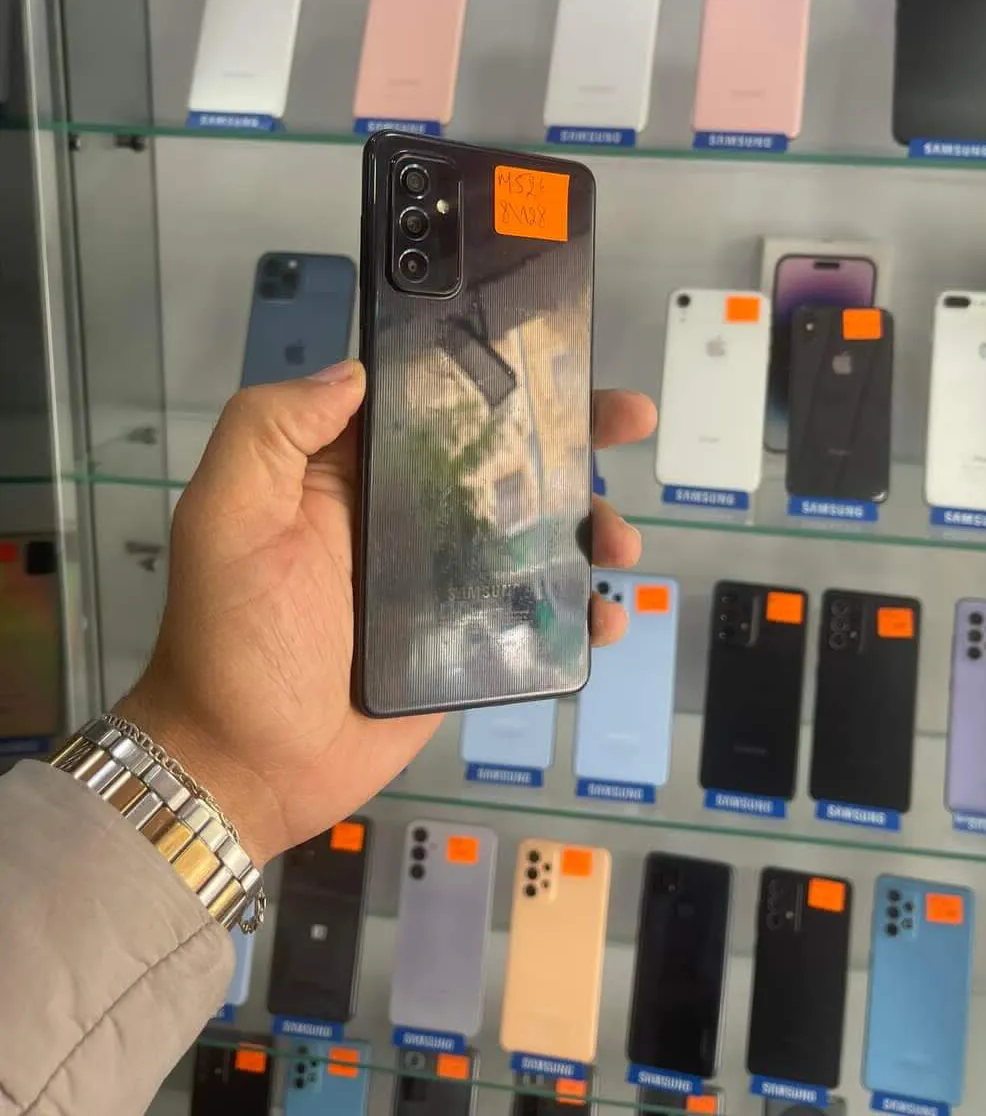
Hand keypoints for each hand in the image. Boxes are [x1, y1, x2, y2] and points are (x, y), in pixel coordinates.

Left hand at [117, 362, 655, 866]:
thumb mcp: (226, 518)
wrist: (248, 765)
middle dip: (572, 435)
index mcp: (351, 473)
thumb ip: (269, 431)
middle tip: (628, 419)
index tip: (553, 352)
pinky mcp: (469, 640)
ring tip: (619, 542)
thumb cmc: (227, 638)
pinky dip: (581, 611)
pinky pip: (537, 613)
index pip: (430, 403)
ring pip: (535, 532)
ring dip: (590, 525)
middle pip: (503, 459)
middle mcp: (404, 515)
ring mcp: (442, 580)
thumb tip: (352, 373)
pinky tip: (605, 616)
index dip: (493, 373)